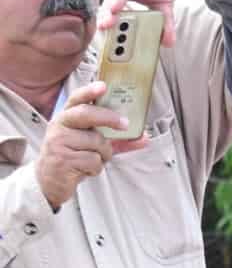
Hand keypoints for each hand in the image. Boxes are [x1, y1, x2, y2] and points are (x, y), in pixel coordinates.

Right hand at [34, 82, 148, 208]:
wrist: (50, 180)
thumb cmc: (75, 158)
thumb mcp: (95, 146)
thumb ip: (118, 141)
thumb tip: (145, 138)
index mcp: (67, 118)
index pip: (76, 100)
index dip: (89, 92)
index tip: (103, 86)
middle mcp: (60, 125)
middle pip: (86, 114)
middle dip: (108, 118)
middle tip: (125, 124)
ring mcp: (59, 141)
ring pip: (97, 142)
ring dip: (103, 155)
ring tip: (91, 160)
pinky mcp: (62, 158)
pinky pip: (93, 161)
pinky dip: (95, 168)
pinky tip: (84, 170)